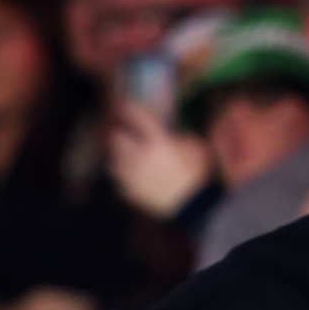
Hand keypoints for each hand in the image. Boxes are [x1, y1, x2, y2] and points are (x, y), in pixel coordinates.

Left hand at [106, 100, 212, 219]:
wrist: (188, 205)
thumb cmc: (195, 174)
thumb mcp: (195, 148)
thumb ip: (182, 137)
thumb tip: (173, 134)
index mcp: (156, 141)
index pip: (138, 118)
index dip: (130, 108)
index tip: (125, 104)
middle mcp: (137, 155)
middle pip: (116, 138)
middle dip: (120, 134)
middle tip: (126, 134)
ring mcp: (129, 173)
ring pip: (113, 158)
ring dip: (118, 154)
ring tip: (126, 155)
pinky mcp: (126, 190)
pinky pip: (118, 178)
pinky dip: (122, 174)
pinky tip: (130, 174)